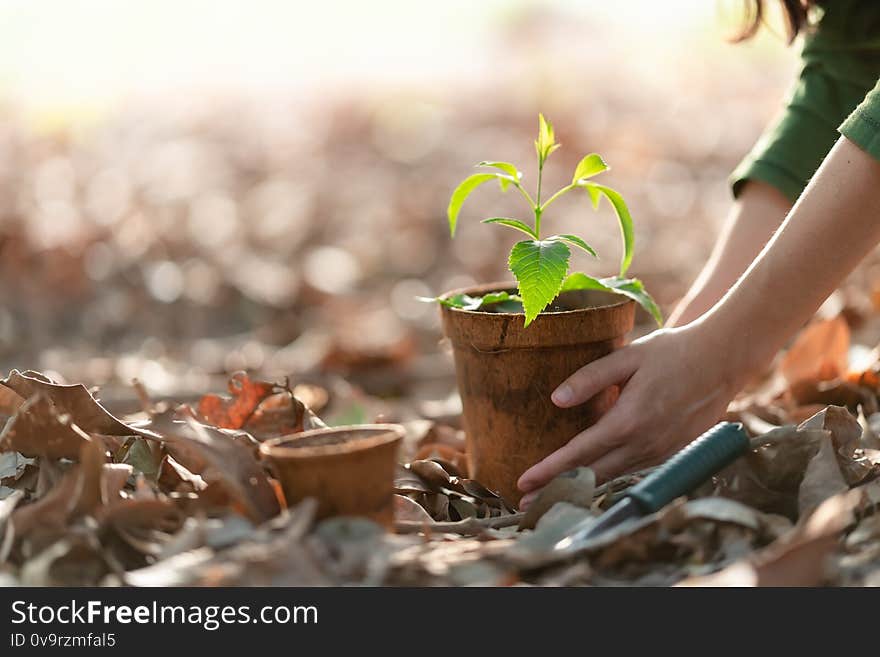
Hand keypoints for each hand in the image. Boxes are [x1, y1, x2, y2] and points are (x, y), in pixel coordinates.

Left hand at [517, 324, 742, 505]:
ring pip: (613, 477)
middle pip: (592, 475)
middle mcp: (644, 444)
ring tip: (551, 495)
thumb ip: (590, 378)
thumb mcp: (627, 357)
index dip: (549, 470)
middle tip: (525, 503)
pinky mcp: (671, 453)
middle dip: (556, 489)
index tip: (523, 482)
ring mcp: (660, 453)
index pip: (579, 453)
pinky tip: (590, 479)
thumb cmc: (672, 353)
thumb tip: (556, 400)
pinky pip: (633, 470)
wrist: (722, 360)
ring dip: (581, 488)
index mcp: (628, 421)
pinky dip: (608, 478)